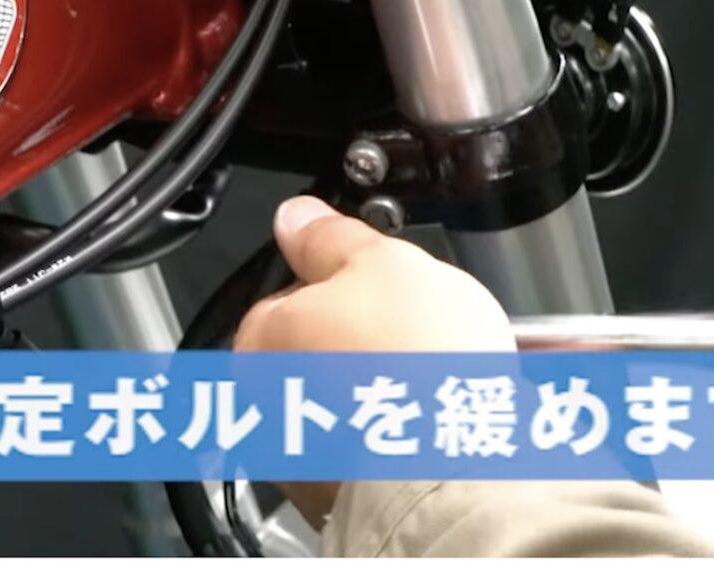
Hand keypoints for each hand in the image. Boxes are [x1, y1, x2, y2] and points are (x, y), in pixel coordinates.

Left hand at [234, 195, 512, 522]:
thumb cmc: (415, 373)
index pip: (297, 290)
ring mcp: (299, 455)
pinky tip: (441, 424)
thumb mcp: (381, 261)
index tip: (387, 287)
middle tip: (423, 334)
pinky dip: (401, 436)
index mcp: (260, 336)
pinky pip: (373, 448)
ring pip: (349, 401)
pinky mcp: (340, 496)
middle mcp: (264, 402)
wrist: (453, 473)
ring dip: (389, 390)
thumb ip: (332, 236)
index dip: (351, 282)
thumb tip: (298, 216)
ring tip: (443, 382)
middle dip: (372, 339)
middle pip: (323, 348)